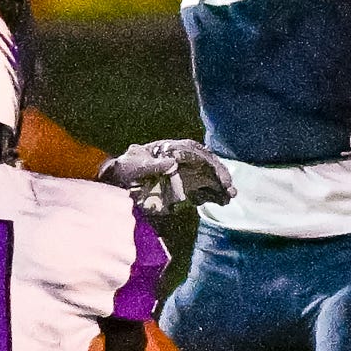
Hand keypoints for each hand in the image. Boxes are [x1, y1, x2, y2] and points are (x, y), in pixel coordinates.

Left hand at [100, 138, 235, 216]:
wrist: (120, 181)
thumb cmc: (127, 168)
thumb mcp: (135, 164)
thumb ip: (152, 165)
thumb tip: (172, 162)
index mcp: (172, 148)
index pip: (197, 153)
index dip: (209, 163)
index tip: (216, 174)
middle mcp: (183, 158)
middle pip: (207, 164)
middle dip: (219, 175)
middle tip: (230, 189)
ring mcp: (184, 172)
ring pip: (208, 176)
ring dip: (220, 186)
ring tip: (229, 197)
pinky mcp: (184, 186)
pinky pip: (202, 189)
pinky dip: (212, 194)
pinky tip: (221, 201)